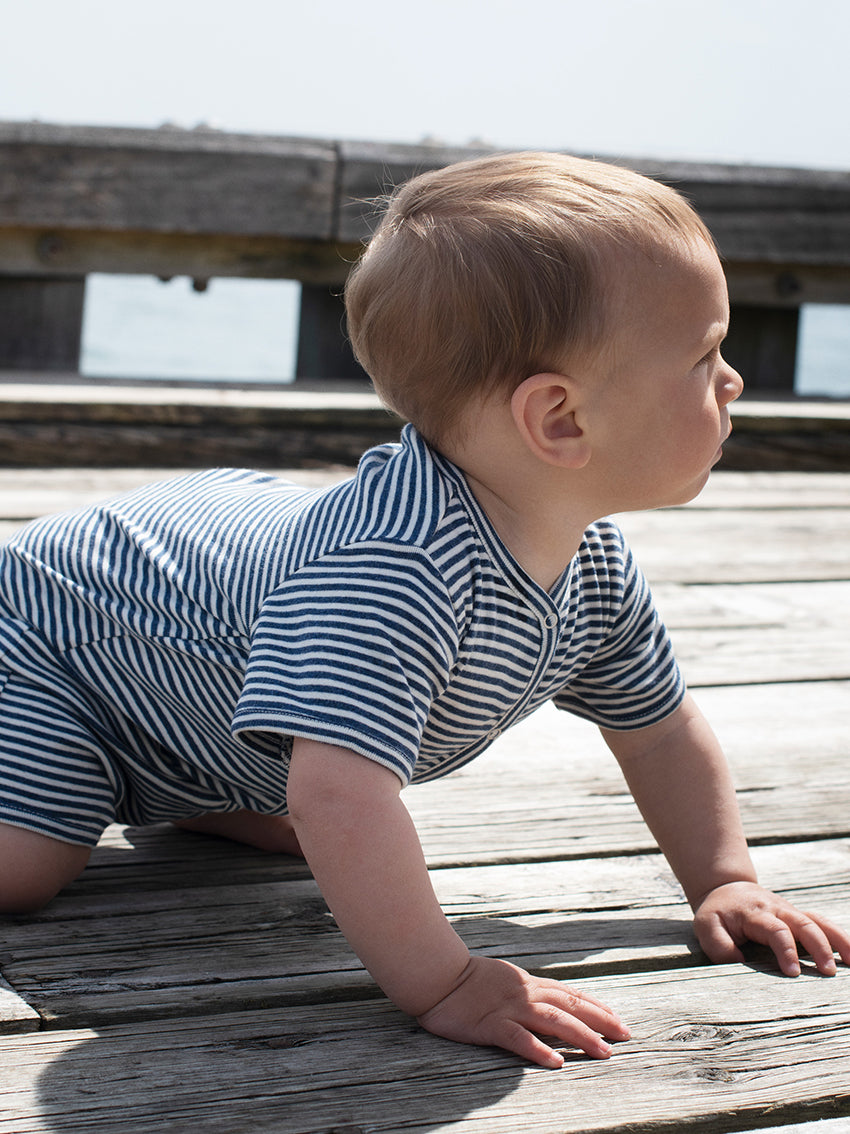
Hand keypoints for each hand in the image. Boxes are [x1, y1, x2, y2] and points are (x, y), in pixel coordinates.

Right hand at [416, 955, 630, 1068]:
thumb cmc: (465, 979)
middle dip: (600, 1021)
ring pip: (552, 1021)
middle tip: (625, 1036)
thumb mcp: (502, 979)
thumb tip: (548, 1000)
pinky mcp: (490, 1025)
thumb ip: (524, 989)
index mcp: (528, 983)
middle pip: (570, 1006)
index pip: (570, 994)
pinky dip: (538, 1049)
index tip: (618, 1019)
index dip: (596, 1006)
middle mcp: (524, 994)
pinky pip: (518, 1039)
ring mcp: (508, 1009)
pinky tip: (555, 1062)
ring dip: (580, 1036)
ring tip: (602, 1051)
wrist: (436, 974)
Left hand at [694, 881, 849, 975]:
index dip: (786, 950)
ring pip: (818, 921)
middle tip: (828, 972)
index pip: (776, 931)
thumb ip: (718, 944)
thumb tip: (738, 961)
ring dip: (837, 940)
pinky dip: (839, 936)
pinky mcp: (797, 916)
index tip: (793, 972)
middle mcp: (777, 910)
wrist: (726, 888)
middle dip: (818, 947)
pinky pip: (822, 923)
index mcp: (756, 913)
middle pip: (804, 924)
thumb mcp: (706, 925)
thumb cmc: (717, 912)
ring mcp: (790, 912)